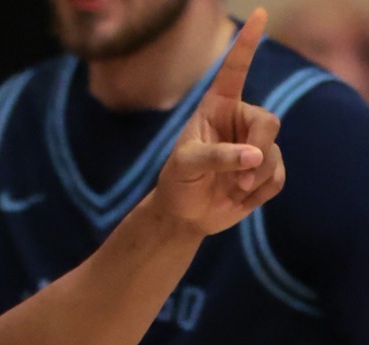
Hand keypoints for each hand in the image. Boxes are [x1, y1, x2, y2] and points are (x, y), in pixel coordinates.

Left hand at [152, 11, 284, 235]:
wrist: (184, 214)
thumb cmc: (178, 182)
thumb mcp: (186, 165)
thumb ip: (216, 157)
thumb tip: (254, 156)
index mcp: (217, 108)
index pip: (234, 71)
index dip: (246, 44)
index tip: (258, 14)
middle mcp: (240, 121)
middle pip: (269, 122)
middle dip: (256, 149)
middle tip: (239, 175)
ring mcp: (256, 145)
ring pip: (274, 154)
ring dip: (253, 178)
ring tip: (230, 188)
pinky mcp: (266, 170)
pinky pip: (278, 177)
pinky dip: (259, 193)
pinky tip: (238, 198)